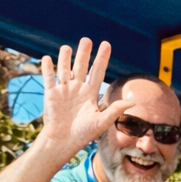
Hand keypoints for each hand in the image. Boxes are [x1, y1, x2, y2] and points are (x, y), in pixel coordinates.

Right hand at [34, 38, 129, 160]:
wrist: (64, 141)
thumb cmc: (84, 134)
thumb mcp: (102, 121)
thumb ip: (115, 110)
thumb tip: (133, 102)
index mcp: (91, 93)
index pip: (98, 72)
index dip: (102, 58)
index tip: (106, 44)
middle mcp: (78, 89)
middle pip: (81, 67)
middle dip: (84, 54)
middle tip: (86, 40)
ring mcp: (64, 90)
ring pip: (64, 69)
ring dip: (65, 58)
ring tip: (68, 47)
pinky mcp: (51, 94)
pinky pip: (49, 78)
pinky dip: (48, 68)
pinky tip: (48, 58)